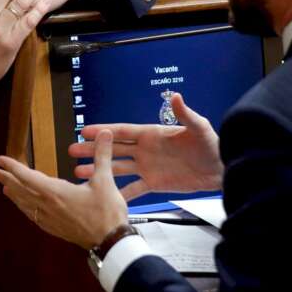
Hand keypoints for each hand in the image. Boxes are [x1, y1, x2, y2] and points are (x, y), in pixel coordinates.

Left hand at [0, 129, 128, 248]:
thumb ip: (102, 155)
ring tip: (5, 188)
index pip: (27, 176)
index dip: (12, 167)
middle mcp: (47, 206)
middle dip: (7, 180)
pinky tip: (26, 208)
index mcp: (55, 192)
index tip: (0, 160)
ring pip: (26, 205)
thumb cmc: (107, 212)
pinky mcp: (54, 229)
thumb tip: (104, 132)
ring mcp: (49, 219)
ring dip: (14, 194)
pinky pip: (33, 216)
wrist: (110, 242)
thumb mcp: (105, 180)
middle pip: (21, 191)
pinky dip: (25, 208)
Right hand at [69, 92, 222, 200]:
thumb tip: (175, 95)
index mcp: (152, 134)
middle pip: (114, 149)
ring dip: (99, 170)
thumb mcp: (199, 127)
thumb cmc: (211, 145)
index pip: (122, 132)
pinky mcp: (155, 184)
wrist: (220, 169)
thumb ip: (185, 113)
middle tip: (71, 150)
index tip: (84, 131)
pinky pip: (134, 189)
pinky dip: (120, 193)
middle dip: (93, 149)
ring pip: (118, 168)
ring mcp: (148, 167)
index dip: (103, 131)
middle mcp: (146, 150)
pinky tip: (105, 196)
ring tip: (79, 172)